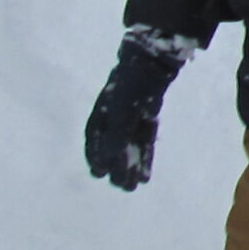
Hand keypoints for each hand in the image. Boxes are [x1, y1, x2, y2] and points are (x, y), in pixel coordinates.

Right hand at [84, 28, 194, 190]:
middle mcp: (113, 116)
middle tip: (123, 187)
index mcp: (100, 112)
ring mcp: (131, 116)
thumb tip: (108, 160)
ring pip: (129, 146)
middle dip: (116, 167)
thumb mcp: (120, 112)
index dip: (96, 157)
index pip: (93, 139)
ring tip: (133, 187)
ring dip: (131, 165)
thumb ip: (115, 136)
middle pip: (112, 146)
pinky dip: (144, 156)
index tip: (99, 173)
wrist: (154, 62)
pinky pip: (144, 140)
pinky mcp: (146, 117)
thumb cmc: (131, 85)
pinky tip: (145, 174)